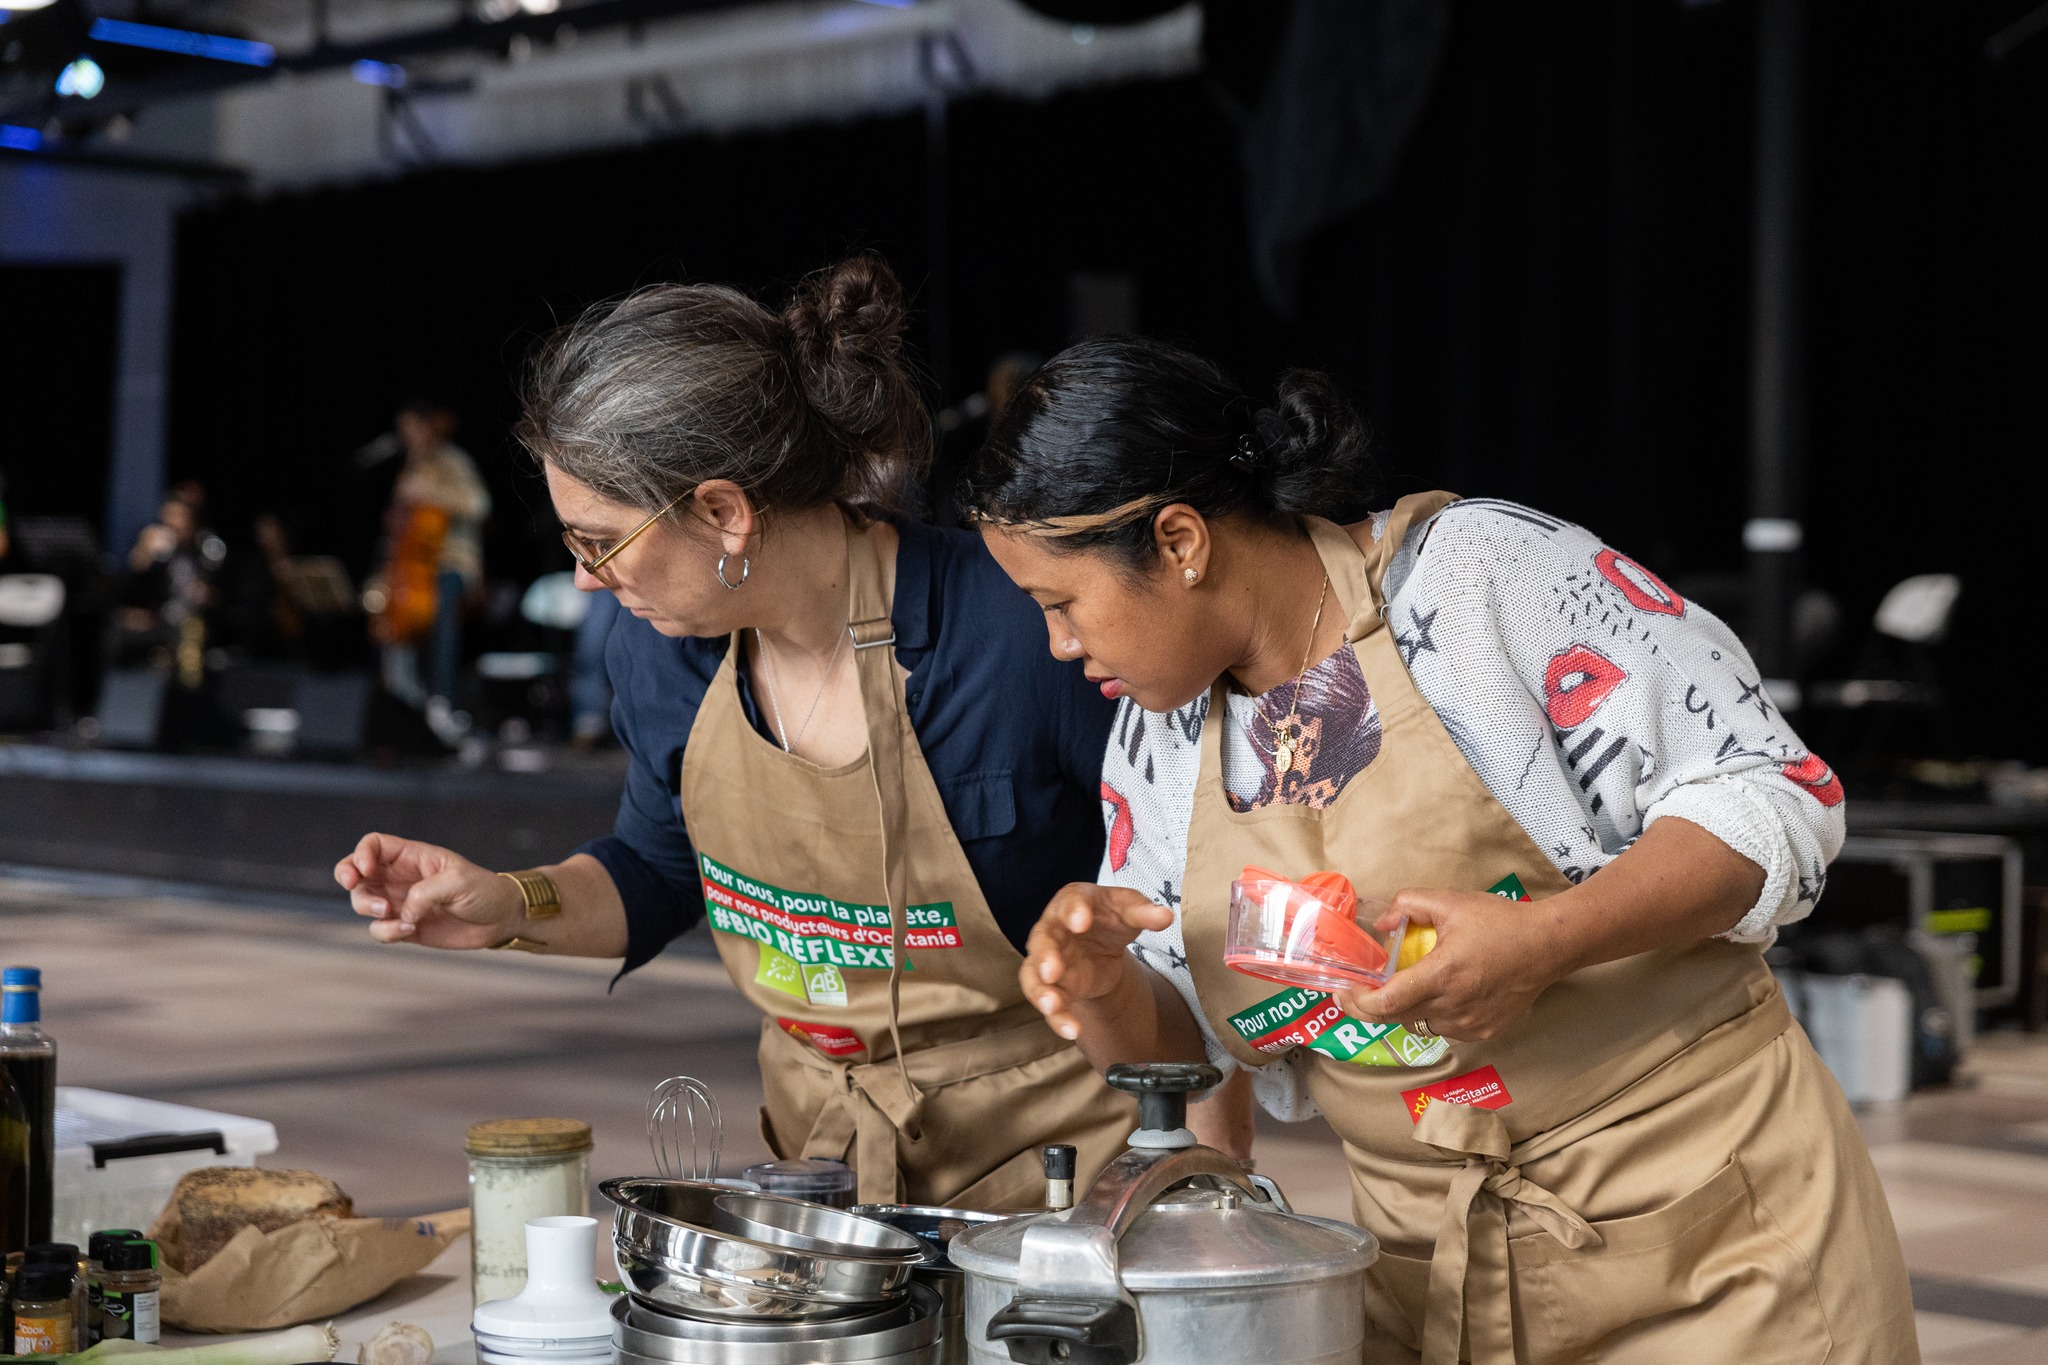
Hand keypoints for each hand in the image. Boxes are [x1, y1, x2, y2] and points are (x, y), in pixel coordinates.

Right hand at [334, 833, 522, 948]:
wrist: (500, 919)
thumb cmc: (484, 890)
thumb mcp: (458, 882)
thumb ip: (425, 893)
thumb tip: (402, 912)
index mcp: (412, 856)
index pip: (373, 844)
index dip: (361, 854)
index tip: (365, 870)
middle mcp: (400, 877)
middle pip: (356, 872)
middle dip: (348, 879)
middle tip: (357, 888)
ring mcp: (400, 901)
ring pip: (362, 902)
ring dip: (368, 909)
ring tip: (395, 916)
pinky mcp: (404, 926)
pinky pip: (379, 929)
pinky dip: (386, 932)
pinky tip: (408, 930)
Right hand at [1021, 883, 1173, 1040]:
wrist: (1102, 944)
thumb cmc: (1111, 917)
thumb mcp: (1129, 910)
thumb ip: (1144, 912)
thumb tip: (1166, 916)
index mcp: (1073, 901)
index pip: (1070, 902)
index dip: (1074, 911)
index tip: (1080, 921)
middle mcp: (1052, 929)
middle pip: (1042, 940)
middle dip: (1046, 956)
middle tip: (1053, 970)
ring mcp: (1048, 960)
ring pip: (1035, 975)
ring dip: (1041, 992)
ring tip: (1052, 1005)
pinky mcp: (1054, 987)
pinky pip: (1049, 1002)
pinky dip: (1058, 1017)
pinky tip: (1072, 1030)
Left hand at [1335, 886, 1569, 1041]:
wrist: (1549, 946)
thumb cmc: (1501, 921)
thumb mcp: (1450, 901)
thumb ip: (1407, 904)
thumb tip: (1380, 924)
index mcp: (1441, 975)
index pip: (1386, 1003)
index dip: (1358, 1001)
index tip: (1343, 989)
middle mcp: (1453, 1007)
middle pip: (1395, 1017)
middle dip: (1370, 1005)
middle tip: (1356, 989)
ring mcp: (1469, 1025)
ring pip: (1418, 1023)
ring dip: (1404, 1007)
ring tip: (1405, 983)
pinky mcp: (1483, 1032)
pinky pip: (1443, 1027)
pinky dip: (1432, 1012)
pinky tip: (1442, 991)